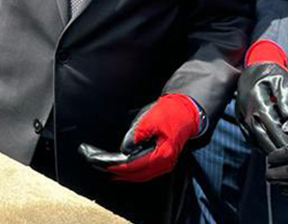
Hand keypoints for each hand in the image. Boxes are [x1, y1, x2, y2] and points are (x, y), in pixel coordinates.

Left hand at [78, 94, 200, 181]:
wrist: (187, 111)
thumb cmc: (169, 113)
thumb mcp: (150, 119)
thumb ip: (136, 134)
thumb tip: (124, 148)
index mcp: (162, 154)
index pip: (134, 165)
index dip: (117, 166)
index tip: (102, 164)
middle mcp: (165, 164)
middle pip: (137, 174)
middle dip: (118, 172)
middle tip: (100, 167)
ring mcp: (166, 164)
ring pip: (142, 176)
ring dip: (125, 174)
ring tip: (109, 171)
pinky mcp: (164, 161)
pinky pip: (147, 171)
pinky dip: (134, 172)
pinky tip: (125, 170)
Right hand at [237, 61, 287, 154]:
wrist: (252, 68)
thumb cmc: (271, 74)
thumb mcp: (283, 81)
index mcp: (259, 103)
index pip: (275, 128)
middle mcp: (248, 112)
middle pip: (265, 138)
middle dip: (280, 151)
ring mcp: (242, 117)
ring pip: (256, 141)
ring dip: (270, 151)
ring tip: (285, 159)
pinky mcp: (240, 120)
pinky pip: (249, 138)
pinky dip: (260, 146)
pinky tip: (272, 150)